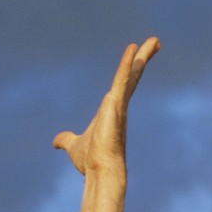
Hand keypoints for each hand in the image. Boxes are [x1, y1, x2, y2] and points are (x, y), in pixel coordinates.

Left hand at [53, 36, 159, 211]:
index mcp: (112, 110)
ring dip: (141, 57)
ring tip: (154, 40)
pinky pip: (122, 80)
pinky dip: (125, 65)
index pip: (124, 84)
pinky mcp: (115, 105)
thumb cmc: (91, 161)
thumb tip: (56, 142)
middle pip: (133, 76)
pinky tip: (132, 50)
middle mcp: (119, 105)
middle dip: (144, 58)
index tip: (140, 54)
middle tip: (155, 41)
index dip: (131, 70)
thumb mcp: (73, 146)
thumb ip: (66, 139)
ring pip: (132, 75)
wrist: (99, 171)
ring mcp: (119, 105)